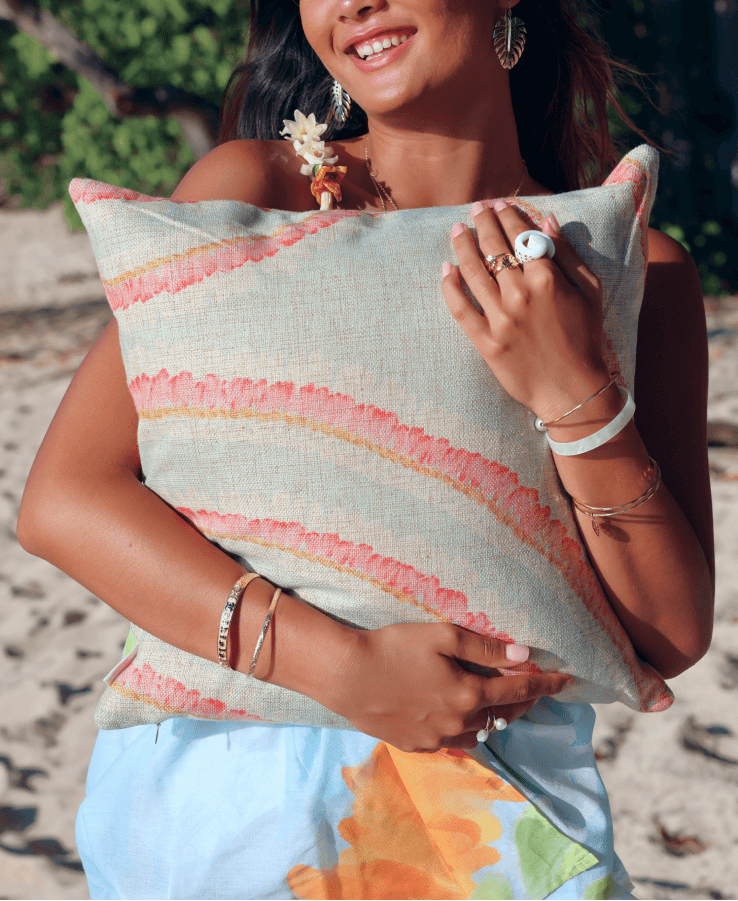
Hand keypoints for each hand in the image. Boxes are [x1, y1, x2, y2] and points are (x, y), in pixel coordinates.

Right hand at [326, 623, 570, 751]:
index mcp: (469, 695)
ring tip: (497, 700)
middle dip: (524, 699)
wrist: (345, 675)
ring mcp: (437, 739)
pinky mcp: (416, 746)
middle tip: (534, 684)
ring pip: (481, 733)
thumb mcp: (441, 636)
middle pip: (505, 714)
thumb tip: (523, 654)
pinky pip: (453, 741)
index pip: (520, 689)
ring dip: (495, 717)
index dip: (546, 682)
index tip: (566, 680)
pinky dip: (466, 728)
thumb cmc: (392, 648)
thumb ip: (484, 647)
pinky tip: (458, 715)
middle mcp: (458, 723)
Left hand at [441, 201, 609, 422]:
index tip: (499, 205)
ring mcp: (500, 319)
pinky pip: (459, 309)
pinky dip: (450, 286)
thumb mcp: (590, 292)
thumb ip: (568, 254)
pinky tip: (446, 270)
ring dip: (462, 246)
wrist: (572, 390)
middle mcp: (520, 295)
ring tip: (456, 231)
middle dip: (482, 223)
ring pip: (472, 272)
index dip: (508, 216)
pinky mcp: (485, 342)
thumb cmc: (585, 339)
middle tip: (475, 209)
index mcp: (547, 279)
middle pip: (493, 248)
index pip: (520, 237)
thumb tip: (547, 222)